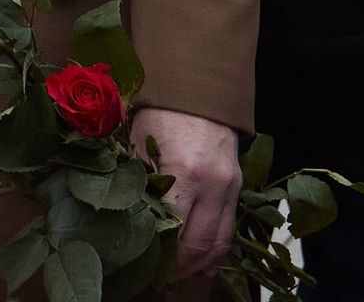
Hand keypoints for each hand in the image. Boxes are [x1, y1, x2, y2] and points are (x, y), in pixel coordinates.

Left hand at [131, 106, 240, 276]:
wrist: (198, 88)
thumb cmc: (160, 111)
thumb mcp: (138, 141)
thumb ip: (136, 178)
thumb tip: (126, 214)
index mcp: (184, 173)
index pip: (173, 228)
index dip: (160, 252)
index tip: (146, 265)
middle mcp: (213, 185)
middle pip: (199, 243)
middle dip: (180, 266)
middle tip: (161, 276)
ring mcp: (230, 187)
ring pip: (220, 241)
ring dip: (201, 264)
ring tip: (181, 274)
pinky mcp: (237, 186)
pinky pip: (230, 227)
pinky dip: (218, 248)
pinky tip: (204, 261)